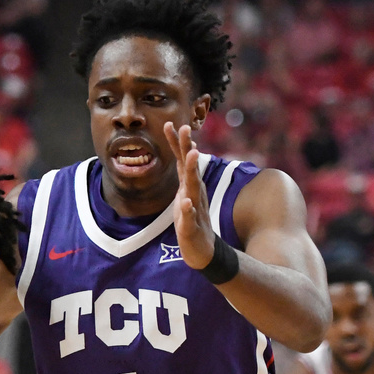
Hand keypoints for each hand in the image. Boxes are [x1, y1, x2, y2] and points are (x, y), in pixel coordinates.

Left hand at [164, 121, 214, 269]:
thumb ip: (186, 174)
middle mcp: (193, 193)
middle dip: (187, 148)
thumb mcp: (187, 193)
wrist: (204, 250)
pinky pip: (189, 217)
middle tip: (186, 128)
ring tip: (193, 154)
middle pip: (190, 168)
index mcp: (189, 186)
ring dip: (193, 171)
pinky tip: (185, 202)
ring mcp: (194, 209)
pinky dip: (187, 209)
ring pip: (193, 188)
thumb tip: (189, 151)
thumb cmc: (193, 220)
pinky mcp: (191, 227)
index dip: (176, 144)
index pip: (182, 161)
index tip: (169, 124)